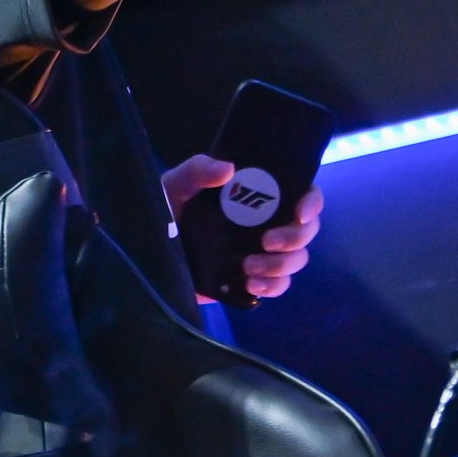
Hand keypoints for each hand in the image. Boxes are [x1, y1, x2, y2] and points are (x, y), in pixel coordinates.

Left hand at [164, 154, 323, 300]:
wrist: (146, 253)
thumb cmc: (163, 210)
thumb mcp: (176, 185)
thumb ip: (198, 171)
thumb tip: (229, 169)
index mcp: (257, 196)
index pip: (301, 194)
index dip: (311, 203)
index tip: (299, 212)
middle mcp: (264, 223)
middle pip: (305, 231)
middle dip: (294, 239)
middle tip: (266, 242)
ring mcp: (259, 253)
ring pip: (295, 261)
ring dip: (281, 266)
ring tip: (248, 269)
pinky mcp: (248, 280)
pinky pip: (277, 285)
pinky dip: (272, 287)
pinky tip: (251, 285)